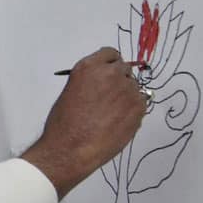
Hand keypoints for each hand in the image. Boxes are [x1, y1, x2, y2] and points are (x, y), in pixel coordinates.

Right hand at [22, 47, 146, 198]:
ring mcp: (128, 89)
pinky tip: (116, 123)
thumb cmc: (62, 124)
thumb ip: (88, 81)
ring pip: (133, 88)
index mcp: (89, 67)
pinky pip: (140, 103)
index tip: (107, 75)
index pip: (110, 54)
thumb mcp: (70, 92)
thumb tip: (101, 85)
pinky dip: (132, 111)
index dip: (109, 65)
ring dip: (125, 97)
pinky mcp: (139, 107)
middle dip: (118, 81)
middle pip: (124, 69)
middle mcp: (111, 73)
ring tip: (110, 116)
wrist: (71, 149)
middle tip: (108, 99)